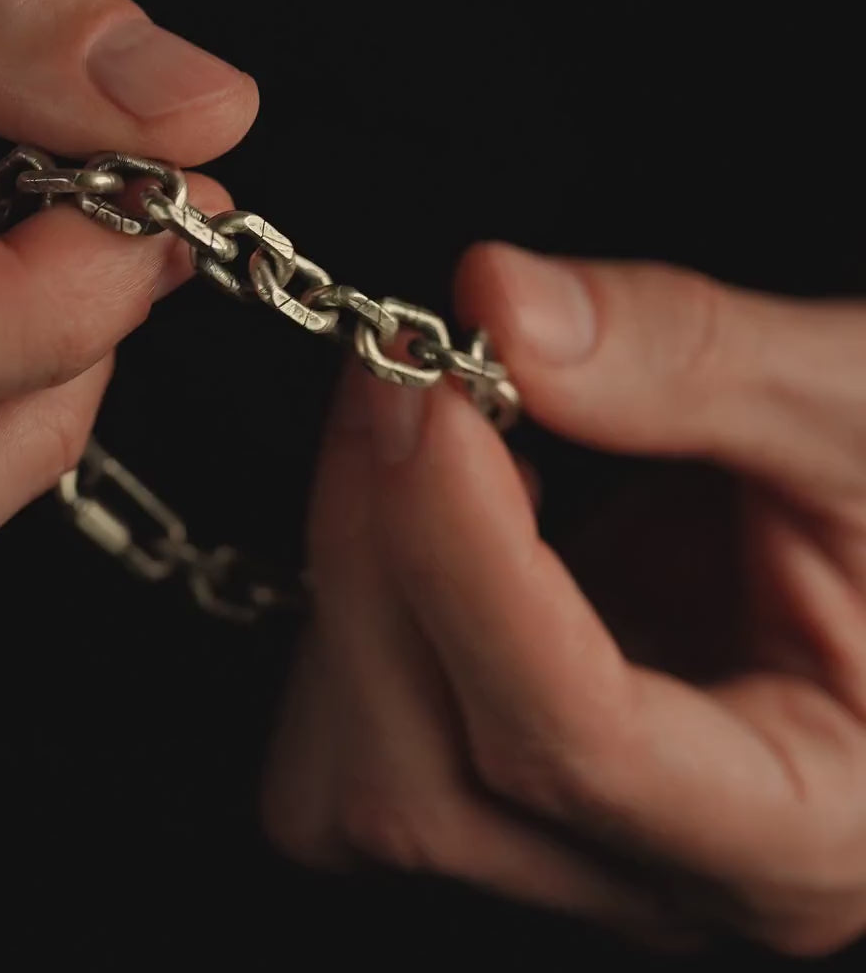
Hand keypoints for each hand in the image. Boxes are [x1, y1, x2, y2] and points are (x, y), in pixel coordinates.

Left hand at [263, 242, 865, 954]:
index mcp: (804, 825)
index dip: (470, 559)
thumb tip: (500, 303)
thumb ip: (690, 357)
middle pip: (426, 789)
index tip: (431, 391)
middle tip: (402, 377)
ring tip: (430, 432)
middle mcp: (663, 868)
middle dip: (382, 561)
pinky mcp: (510, 766)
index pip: (574, 746)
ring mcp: (572, 830)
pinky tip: (436, 498)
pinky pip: (360, 723)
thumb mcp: (856, 403)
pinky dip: (360, 599)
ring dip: (355, 579)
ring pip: (360, 780)